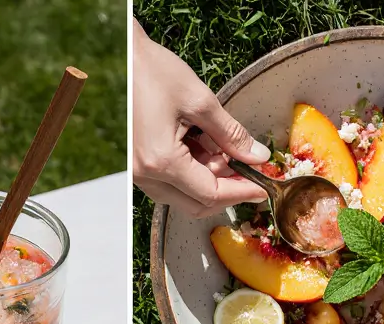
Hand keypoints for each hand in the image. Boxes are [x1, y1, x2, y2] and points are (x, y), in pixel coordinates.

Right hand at [133, 20, 269, 214]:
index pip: (210, 194)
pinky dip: (192, 174)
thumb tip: (255, 155)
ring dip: (209, 181)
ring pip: (184, 197)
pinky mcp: (139, 168)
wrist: (122, 58)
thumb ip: (231, 134)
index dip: (241, 192)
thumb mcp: (200, 100)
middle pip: (196, 204)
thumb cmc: (151, 71)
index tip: (261, 188)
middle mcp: (146, 176)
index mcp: (162, 161)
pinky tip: (204, 150)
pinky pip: (170, 184)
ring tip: (223, 150)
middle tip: (250, 172)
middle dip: (227, 191)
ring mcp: (139, 175)